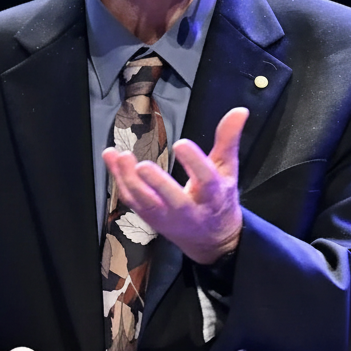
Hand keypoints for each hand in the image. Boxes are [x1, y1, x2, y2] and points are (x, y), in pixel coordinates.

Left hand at [102, 107, 246, 264]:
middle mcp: (190, 210)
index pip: (206, 179)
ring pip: (147, 204)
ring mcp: (167, 217)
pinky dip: (120, 179)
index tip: (181, 144)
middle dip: (158, 184)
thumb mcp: (228, 169)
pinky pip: (132, 200)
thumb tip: (240, 111)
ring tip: (121, 156)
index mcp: (213, 196)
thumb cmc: (219, 199)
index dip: (194, 163)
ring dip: (131, 181)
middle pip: (173, 200)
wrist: (211, 239)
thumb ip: (229, 140)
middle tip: (143, 166)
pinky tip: (111, 157)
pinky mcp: (150, 217)